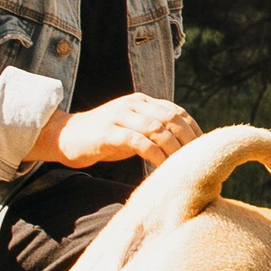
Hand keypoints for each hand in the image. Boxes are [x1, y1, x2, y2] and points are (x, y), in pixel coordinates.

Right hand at [28, 93, 200, 168]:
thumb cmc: (104, 137)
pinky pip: (139, 142)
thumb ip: (154, 131)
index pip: (176, 111)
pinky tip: (161, 168)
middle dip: (188, 139)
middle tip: (197, 160)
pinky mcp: (108, 132)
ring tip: (182, 167)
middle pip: (171, 118)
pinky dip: (154, 155)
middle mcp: (133, 104)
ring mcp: (120, 116)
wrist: (65, 136)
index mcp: (142, 101)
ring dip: (174, 149)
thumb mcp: (132, 129)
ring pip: (157, 129)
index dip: (193, 130)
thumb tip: (184, 148)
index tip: (204, 149)